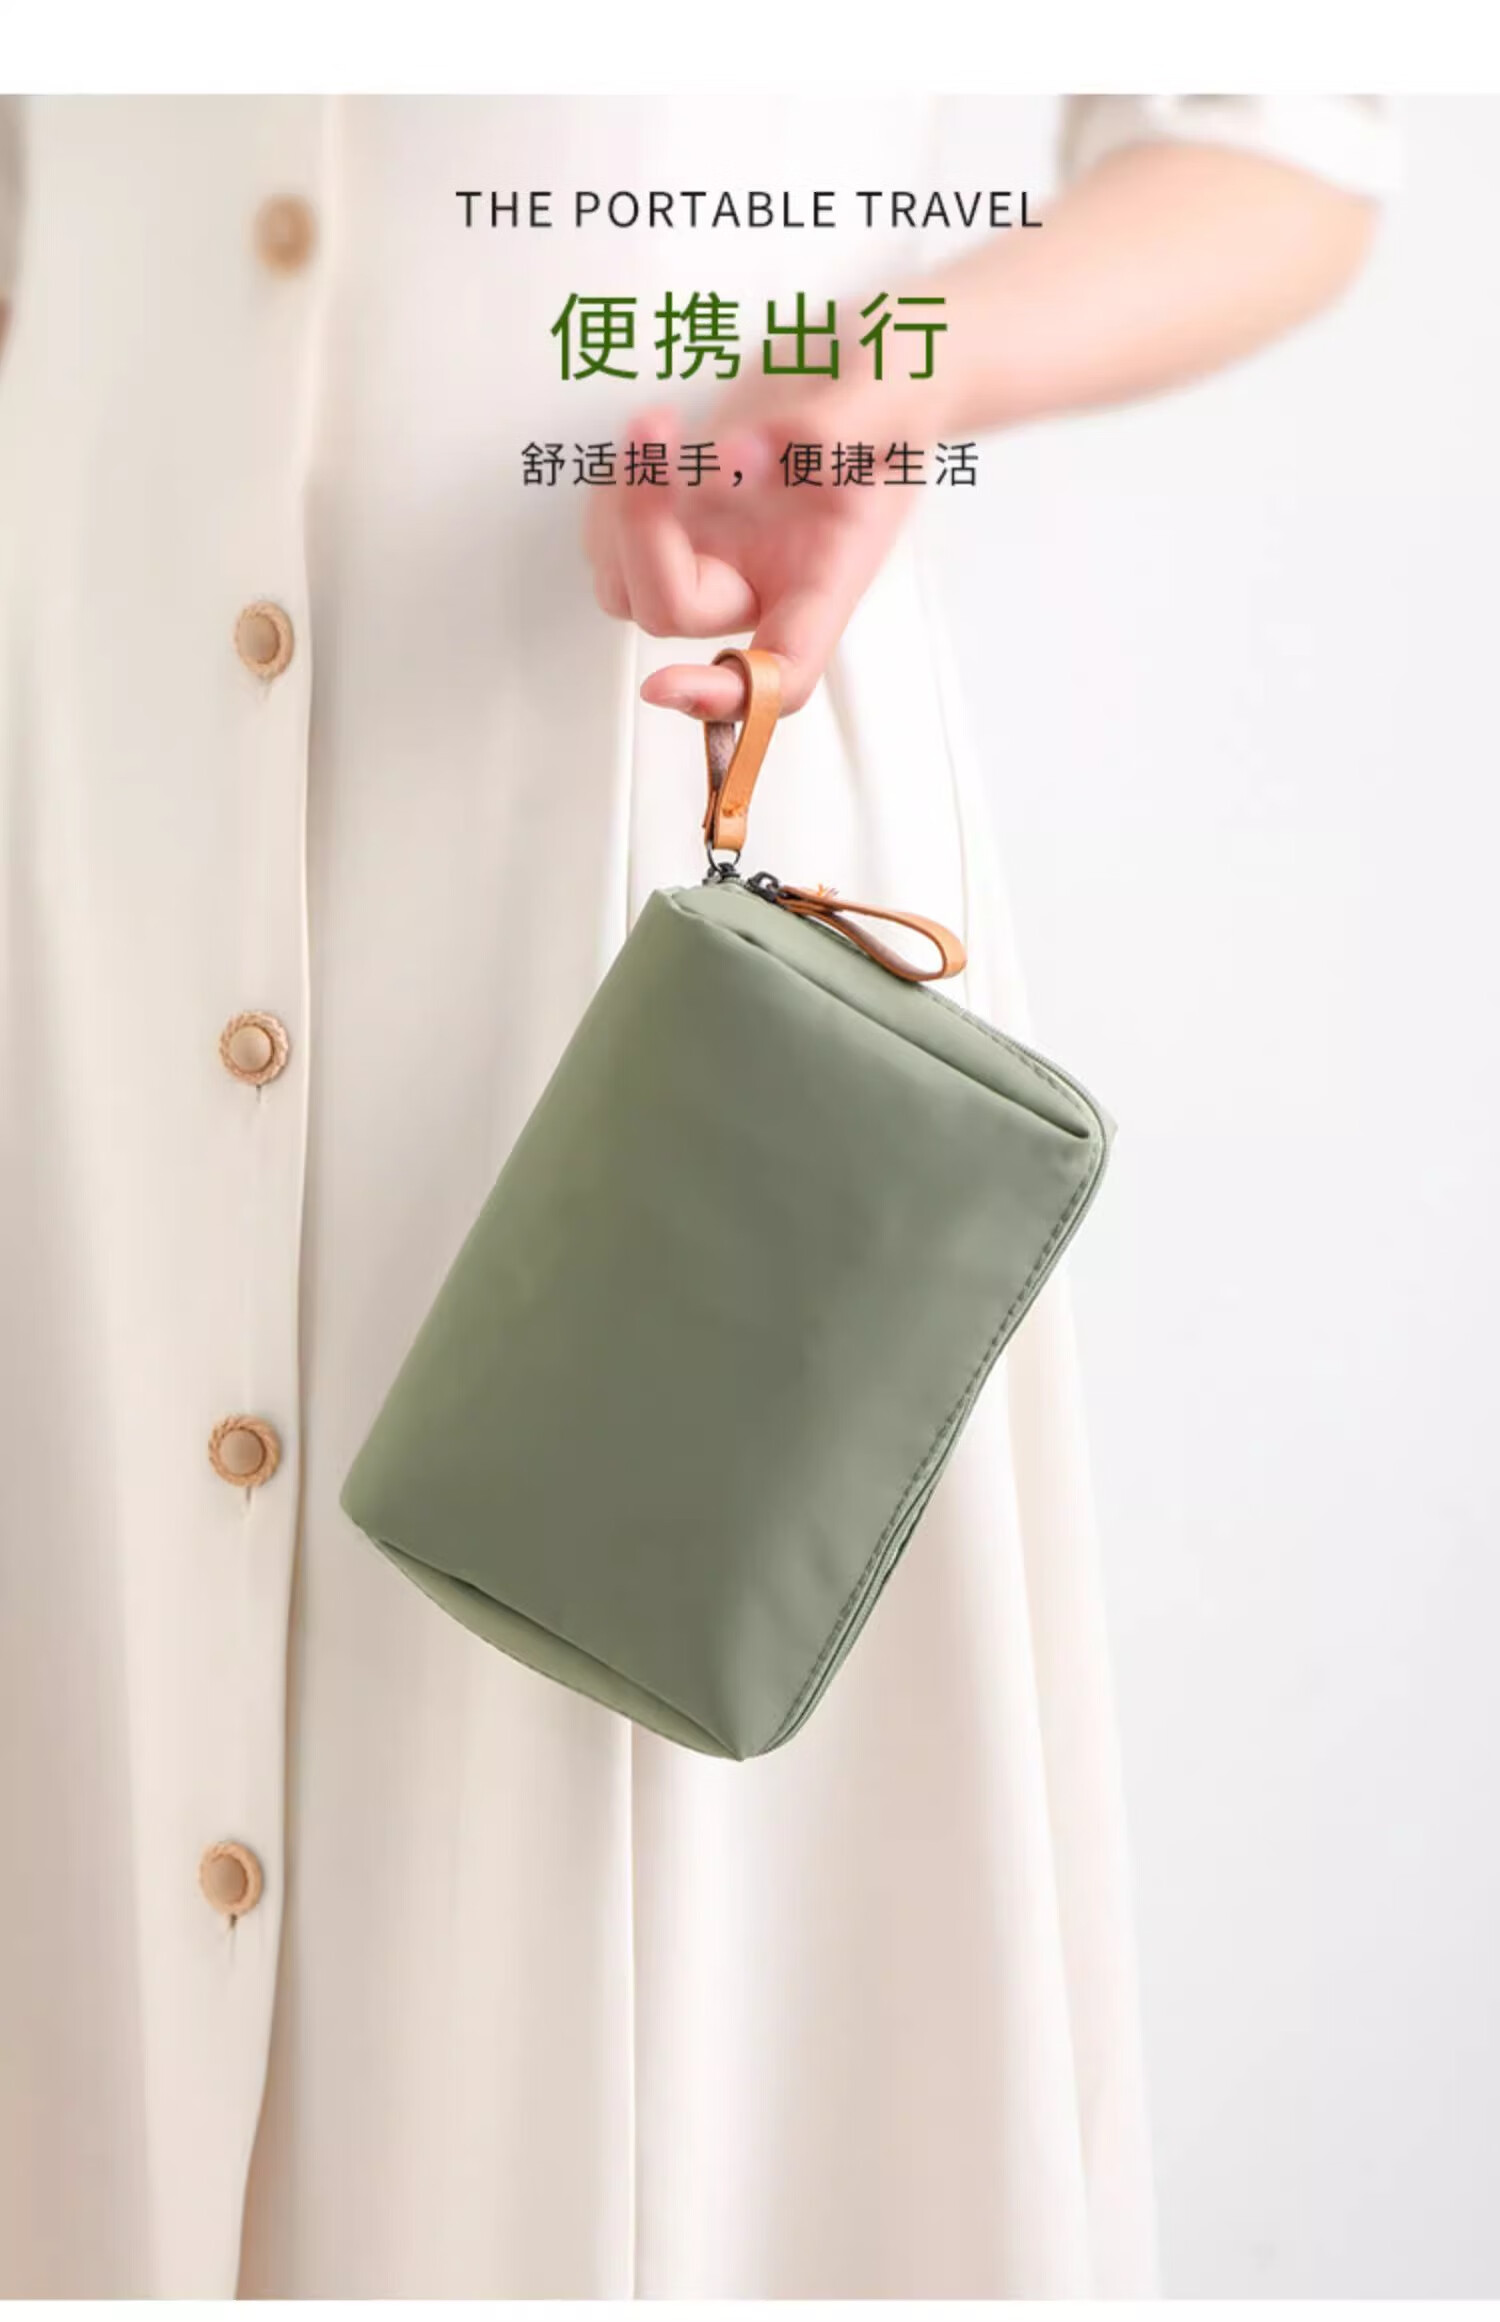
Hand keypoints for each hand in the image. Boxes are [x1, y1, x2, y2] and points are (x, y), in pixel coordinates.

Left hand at [584, 366, 943, 723]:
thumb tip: (739, 458)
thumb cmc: (901, 377)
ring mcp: (721, 551)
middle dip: (643, 527)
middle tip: (657, 430)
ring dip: (616, 511)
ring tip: (657, 426)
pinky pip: (612, 542)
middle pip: (674, 610)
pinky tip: (651, 437)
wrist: (877, 351)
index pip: (780, 673)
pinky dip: (609, 493)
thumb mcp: (891, 386)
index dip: (725, 696)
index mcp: (828, 572)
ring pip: (629, 583)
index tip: (665, 684)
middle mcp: (767, 576)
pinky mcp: (686, 520)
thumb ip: (828, 426)